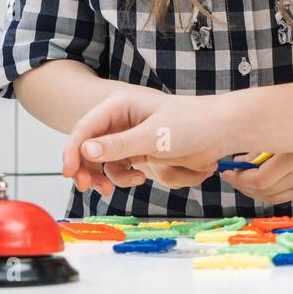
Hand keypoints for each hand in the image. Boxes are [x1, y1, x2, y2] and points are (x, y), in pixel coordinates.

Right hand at [62, 88, 241, 197]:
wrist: (222, 132)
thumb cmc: (193, 124)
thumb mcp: (154, 136)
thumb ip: (119, 145)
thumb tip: (86, 152)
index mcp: (120, 105)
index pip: (85, 129)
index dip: (73, 151)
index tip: (70, 173)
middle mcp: (122, 121)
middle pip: (90, 149)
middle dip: (89, 169)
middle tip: (89, 188)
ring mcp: (132, 138)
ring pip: (107, 163)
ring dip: (111, 177)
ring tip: (117, 187)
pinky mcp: (142, 153)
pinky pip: (125, 170)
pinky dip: (129, 178)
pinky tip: (141, 178)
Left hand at [218, 151, 292, 205]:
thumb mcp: (280, 131)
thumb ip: (259, 148)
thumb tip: (238, 163)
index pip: (259, 180)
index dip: (240, 179)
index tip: (228, 172)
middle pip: (264, 192)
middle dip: (243, 186)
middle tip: (231, 177)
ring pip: (273, 198)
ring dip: (254, 191)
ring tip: (243, 180)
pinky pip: (285, 195)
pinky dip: (270, 191)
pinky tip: (261, 182)